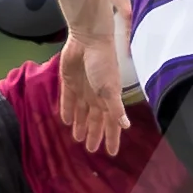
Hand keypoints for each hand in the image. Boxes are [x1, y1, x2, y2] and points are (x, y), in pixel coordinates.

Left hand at [58, 32, 128, 155]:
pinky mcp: (69, 82)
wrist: (88, 39)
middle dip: (94, 134)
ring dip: (80, 125)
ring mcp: (82, 89)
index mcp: (108, 99)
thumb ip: (116, 108)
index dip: (111, 138)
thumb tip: (126, 126)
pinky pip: (68, 100)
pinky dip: (67, 110)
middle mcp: (96, 96)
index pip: (111, 124)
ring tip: (77, 139)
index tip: (111, 152)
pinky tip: (66, 120)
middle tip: (90, 149)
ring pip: (81, 112)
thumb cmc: (102, 63)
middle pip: (94, 120)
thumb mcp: (110, 88)